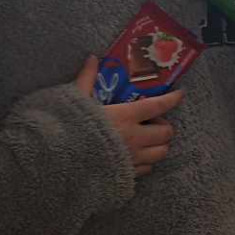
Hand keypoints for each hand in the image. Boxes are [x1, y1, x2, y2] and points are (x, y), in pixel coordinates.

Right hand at [74, 58, 178, 176]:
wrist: (55, 164)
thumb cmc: (67, 128)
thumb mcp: (75, 100)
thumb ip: (87, 79)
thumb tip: (93, 58)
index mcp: (125, 116)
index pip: (159, 106)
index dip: (172, 99)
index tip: (179, 94)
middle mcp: (135, 138)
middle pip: (167, 133)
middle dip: (163, 126)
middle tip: (150, 122)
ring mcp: (132, 159)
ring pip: (161, 153)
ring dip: (158, 144)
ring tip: (146, 139)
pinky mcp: (126, 175)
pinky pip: (146, 169)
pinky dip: (146, 162)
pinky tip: (134, 156)